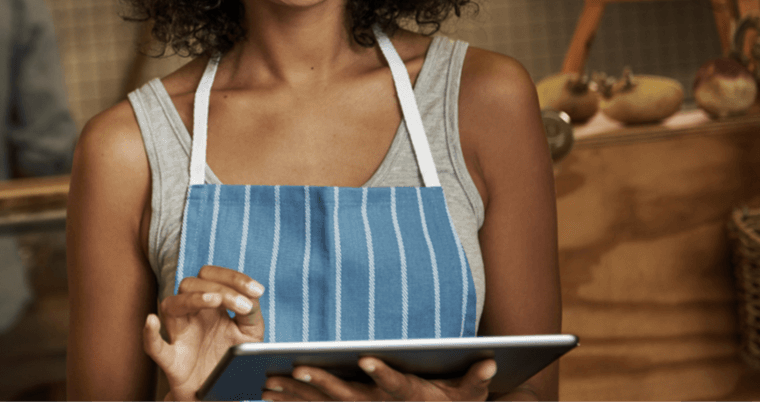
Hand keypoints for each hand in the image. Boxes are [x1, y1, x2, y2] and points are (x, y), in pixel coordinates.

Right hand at [143, 265, 266, 400]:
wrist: (221, 395)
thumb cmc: (233, 361)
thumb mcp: (250, 334)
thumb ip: (251, 313)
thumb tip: (250, 297)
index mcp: (210, 306)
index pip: (212, 276)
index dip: (234, 278)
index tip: (257, 290)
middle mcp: (191, 315)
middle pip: (191, 284)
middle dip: (219, 287)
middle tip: (243, 306)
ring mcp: (179, 335)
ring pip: (171, 305)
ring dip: (193, 298)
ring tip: (215, 300)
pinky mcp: (172, 361)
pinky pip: (154, 346)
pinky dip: (150, 334)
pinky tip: (152, 322)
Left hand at [262, 357, 496, 401]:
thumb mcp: (469, 394)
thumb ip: (477, 379)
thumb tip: (492, 362)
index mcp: (409, 397)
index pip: (396, 384)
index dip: (382, 373)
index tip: (366, 359)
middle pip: (348, 397)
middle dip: (322, 383)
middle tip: (297, 368)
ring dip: (296, 394)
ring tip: (267, 381)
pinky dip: (292, 401)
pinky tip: (267, 392)